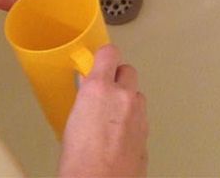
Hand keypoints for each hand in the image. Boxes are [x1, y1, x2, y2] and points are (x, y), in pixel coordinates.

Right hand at [59, 44, 148, 177]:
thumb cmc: (79, 165)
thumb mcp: (72, 122)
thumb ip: (86, 99)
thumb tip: (89, 89)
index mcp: (99, 89)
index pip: (109, 53)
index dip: (104, 56)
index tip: (99, 61)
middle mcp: (123, 97)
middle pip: (128, 70)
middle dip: (118, 77)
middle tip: (105, 90)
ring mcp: (138, 116)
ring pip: (137, 94)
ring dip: (127, 99)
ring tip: (111, 117)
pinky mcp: (147, 134)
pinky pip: (141, 117)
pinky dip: (133, 120)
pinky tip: (119, 135)